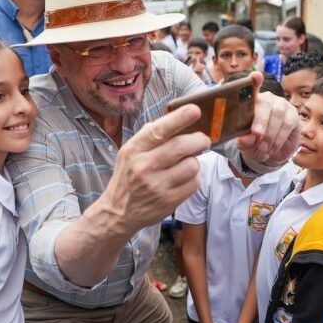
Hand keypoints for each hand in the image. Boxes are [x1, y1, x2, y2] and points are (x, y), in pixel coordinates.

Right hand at [100, 104, 209, 236]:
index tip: (196, 110)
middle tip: (203, 140)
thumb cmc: (128, 176)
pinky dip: (193, 179)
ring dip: (195, 162)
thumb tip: (179, 118)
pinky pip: (194, 183)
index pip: (159, 130)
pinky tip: (184, 179)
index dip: (179, 118)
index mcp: (134, 150)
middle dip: (199, 140)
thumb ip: (150, 136)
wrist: (118, 212)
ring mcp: (157, 186)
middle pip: (181, 147)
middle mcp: (144, 166)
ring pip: (192, 165)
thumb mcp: (130, 152)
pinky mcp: (168, 201)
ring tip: (187, 163)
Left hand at [236, 71, 299, 164]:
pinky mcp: (294, 115)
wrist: (270, 152)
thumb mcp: (245, 144)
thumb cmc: (253, 142)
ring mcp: (282, 105)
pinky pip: (288, 124)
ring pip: (278, 114)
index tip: (256, 76)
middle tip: (256, 137)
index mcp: (250, 102)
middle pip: (266, 103)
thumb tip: (245, 140)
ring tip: (263, 148)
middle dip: (260, 121)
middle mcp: (267, 99)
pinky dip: (279, 138)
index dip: (254, 81)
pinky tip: (272, 148)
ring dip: (270, 133)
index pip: (251, 88)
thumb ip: (244, 141)